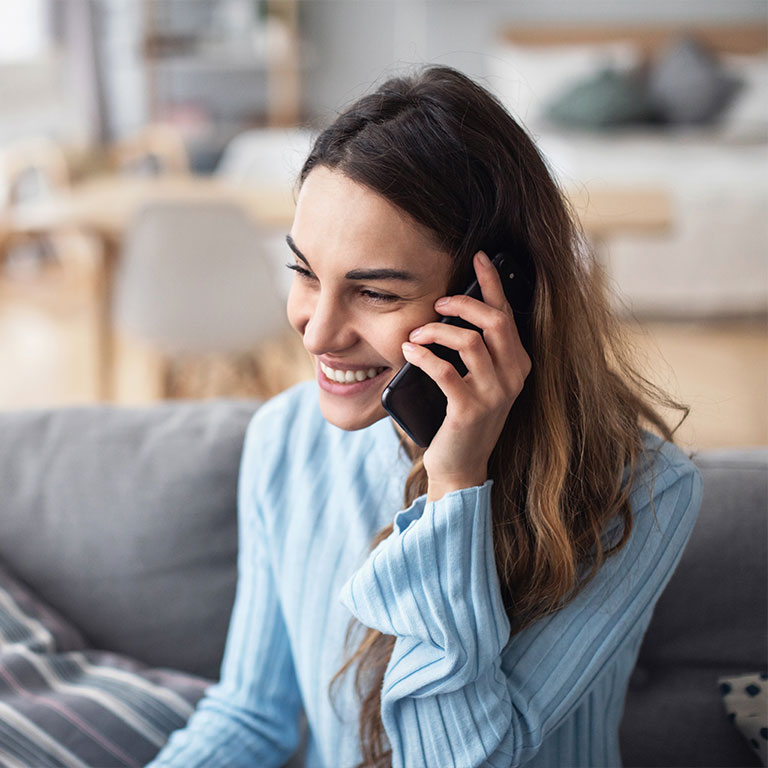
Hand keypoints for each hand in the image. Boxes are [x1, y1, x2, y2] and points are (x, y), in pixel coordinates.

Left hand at [401, 251, 531, 501]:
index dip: (492, 283)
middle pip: (493, 321)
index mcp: (518, 364)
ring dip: (437, 330)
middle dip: (463, 303)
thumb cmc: (462, 417)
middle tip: (438, 302)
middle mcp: (513, 376)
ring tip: (416, 333)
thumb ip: (475, 350)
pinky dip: (424, 355)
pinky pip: (446, 370)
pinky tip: (409, 351)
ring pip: (469, 341)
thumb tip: (448, 310)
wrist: (461, 466)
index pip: (506, 314)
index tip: (479, 257)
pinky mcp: (470, 410)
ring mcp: (495, 394)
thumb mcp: (477, 380)